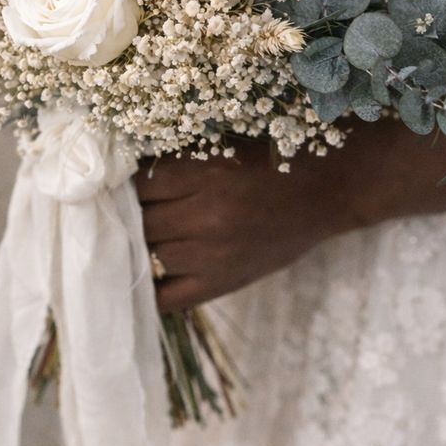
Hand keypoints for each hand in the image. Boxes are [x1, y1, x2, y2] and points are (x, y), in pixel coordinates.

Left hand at [138, 138, 352, 311]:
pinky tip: (140, 273)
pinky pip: (165, 297)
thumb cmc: (273, 161)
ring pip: (147, 255)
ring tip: (135, 235)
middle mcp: (205, 216)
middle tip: (120, 210)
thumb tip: (128, 169)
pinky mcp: (221, 283)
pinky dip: (148, 287)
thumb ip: (181, 160)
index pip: (138, 184)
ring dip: (138, 246)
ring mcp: (212, 255)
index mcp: (205, 174)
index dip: (125, 183)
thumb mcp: (224, 147)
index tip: (119, 182)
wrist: (326, 192)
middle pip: (139, 221)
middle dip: (128, 215)